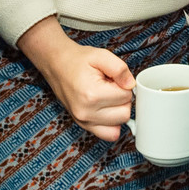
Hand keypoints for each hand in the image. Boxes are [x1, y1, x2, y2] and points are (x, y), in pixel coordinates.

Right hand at [24, 26, 134, 141]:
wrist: (57, 65)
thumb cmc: (78, 60)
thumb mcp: (101, 55)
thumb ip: (120, 69)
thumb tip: (131, 85)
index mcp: (92, 95)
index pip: (126, 97)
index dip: (125, 85)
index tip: (114, 78)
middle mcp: (86, 112)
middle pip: (124, 114)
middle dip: (123, 99)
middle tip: (111, 86)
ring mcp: (84, 121)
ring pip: (119, 125)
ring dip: (118, 111)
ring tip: (107, 96)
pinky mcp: (83, 125)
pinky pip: (109, 134)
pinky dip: (113, 123)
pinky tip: (107, 109)